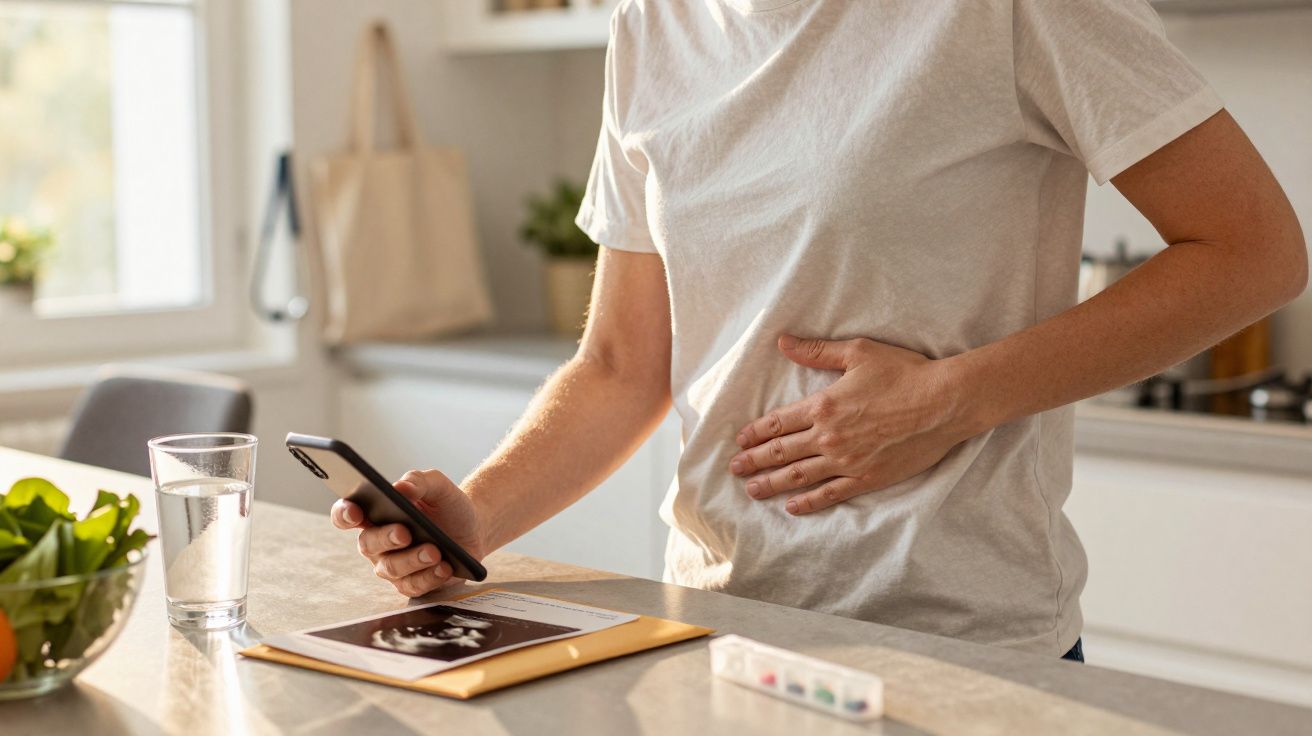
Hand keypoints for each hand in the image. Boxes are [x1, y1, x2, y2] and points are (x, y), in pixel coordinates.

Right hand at [330, 469, 487, 597]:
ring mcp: (392, 565)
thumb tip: (401, 487)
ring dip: (413, 560)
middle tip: (405, 532)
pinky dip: (430, 577)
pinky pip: (413, 585)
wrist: (474, 527)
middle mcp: (377, 542)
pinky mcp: (411, 583)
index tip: (355, 511)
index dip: (344, 514)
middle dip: (386, 538)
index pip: (346, 515)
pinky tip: (444, 567)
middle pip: (367, 544)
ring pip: (391, 568)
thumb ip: (418, 481)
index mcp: (375, 514)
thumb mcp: (437, 486)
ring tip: (434, 551)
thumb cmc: (447, 505)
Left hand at [730, 335, 977, 514]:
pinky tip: (792, 507)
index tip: (739, 441)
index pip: (777, 423)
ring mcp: (847, 461)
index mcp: (823, 405)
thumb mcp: (858, 352)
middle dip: (753, 461)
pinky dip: (808, 502)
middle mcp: (828, 436)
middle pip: (780, 452)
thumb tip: (783, 342)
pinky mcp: (867, 478)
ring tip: (752, 490)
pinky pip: (830, 494)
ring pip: (798, 476)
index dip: (755, 433)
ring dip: (771, 484)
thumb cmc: (905, 372)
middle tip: (734, 469)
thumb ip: (817, 351)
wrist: (944, 402)